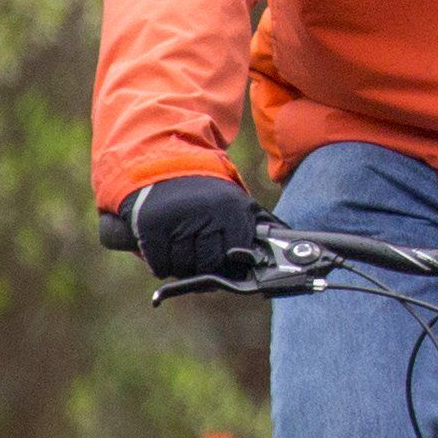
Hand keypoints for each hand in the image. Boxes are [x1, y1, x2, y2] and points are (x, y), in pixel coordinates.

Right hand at [126, 175, 266, 281]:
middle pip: (208, 264)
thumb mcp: (238, 202)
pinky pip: (159, 264)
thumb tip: (286, 240)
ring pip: (183, 266)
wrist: (165, 168)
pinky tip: (166, 254)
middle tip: (201, 262)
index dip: (232, 265)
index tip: (228, 264)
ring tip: (183, 253)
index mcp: (231, 211)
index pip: (237, 255)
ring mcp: (176, 220)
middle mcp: (205, 215)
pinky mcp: (150, 225)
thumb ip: (258, 224)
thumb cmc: (208, 195)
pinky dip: (162, 266)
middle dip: (206, 269)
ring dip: (182, 268)